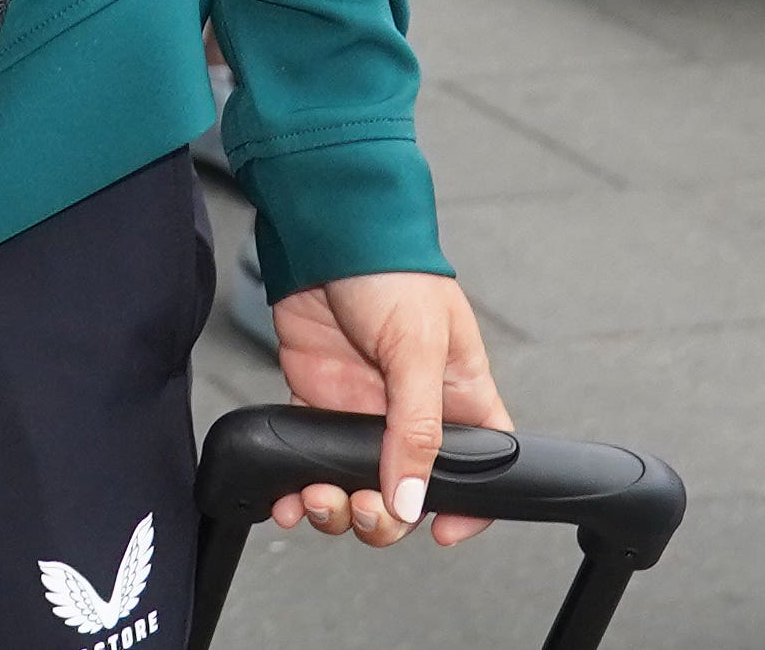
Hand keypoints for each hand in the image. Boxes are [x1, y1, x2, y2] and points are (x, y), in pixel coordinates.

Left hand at [265, 270, 509, 546]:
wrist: (325, 232)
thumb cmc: (392, 272)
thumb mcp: (419, 349)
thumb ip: (417, 428)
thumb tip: (411, 499)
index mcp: (460, 400)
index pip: (480, 471)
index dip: (467, 510)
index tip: (441, 531)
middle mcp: (413, 412)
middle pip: (408, 492)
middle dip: (385, 516)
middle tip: (364, 509)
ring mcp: (363, 410)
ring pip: (356, 485)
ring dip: (336, 507)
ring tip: (318, 498)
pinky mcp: (317, 401)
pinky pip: (309, 459)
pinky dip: (295, 485)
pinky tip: (284, 497)